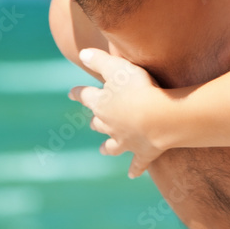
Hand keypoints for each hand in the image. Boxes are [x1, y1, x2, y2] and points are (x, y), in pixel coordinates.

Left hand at [69, 48, 165, 177]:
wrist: (158, 118)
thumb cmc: (137, 88)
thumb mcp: (117, 67)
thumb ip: (99, 60)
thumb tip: (82, 54)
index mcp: (101, 104)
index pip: (86, 96)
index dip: (78, 93)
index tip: (71, 93)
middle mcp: (109, 125)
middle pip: (97, 123)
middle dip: (95, 121)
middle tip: (92, 121)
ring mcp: (125, 141)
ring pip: (112, 145)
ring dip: (107, 147)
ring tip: (102, 149)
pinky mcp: (142, 153)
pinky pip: (136, 164)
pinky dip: (134, 169)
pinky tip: (132, 174)